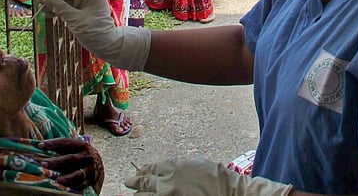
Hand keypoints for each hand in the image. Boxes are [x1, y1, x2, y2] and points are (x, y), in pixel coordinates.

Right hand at [38, 0, 151, 70]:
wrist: (105, 46)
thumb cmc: (95, 31)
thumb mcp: (75, 19)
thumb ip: (60, 7)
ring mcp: (82, 5)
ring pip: (64, 0)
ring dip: (53, 4)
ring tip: (41, 8)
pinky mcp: (78, 13)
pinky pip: (65, 8)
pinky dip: (57, 10)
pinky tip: (47, 13)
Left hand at [39, 138, 102, 191]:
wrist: (99, 165)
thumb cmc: (80, 155)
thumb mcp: (75, 148)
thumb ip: (61, 147)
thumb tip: (39, 145)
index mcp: (82, 145)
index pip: (66, 143)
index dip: (53, 144)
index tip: (40, 145)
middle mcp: (87, 156)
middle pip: (70, 159)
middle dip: (56, 161)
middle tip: (43, 163)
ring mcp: (89, 169)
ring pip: (77, 174)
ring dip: (66, 177)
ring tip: (56, 180)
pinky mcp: (89, 181)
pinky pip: (80, 185)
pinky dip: (72, 187)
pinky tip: (62, 188)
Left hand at [126, 157, 292, 195]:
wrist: (229, 192)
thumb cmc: (215, 177)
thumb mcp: (195, 164)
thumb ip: (175, 167)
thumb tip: (158, 170)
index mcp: (174, 166)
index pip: (151, 168)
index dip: (142, 171)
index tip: (137, 172)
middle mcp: (167, 182)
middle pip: (143, 183)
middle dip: (133, 182)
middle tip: (128, 182)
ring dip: (139, 194)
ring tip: (135, 193)